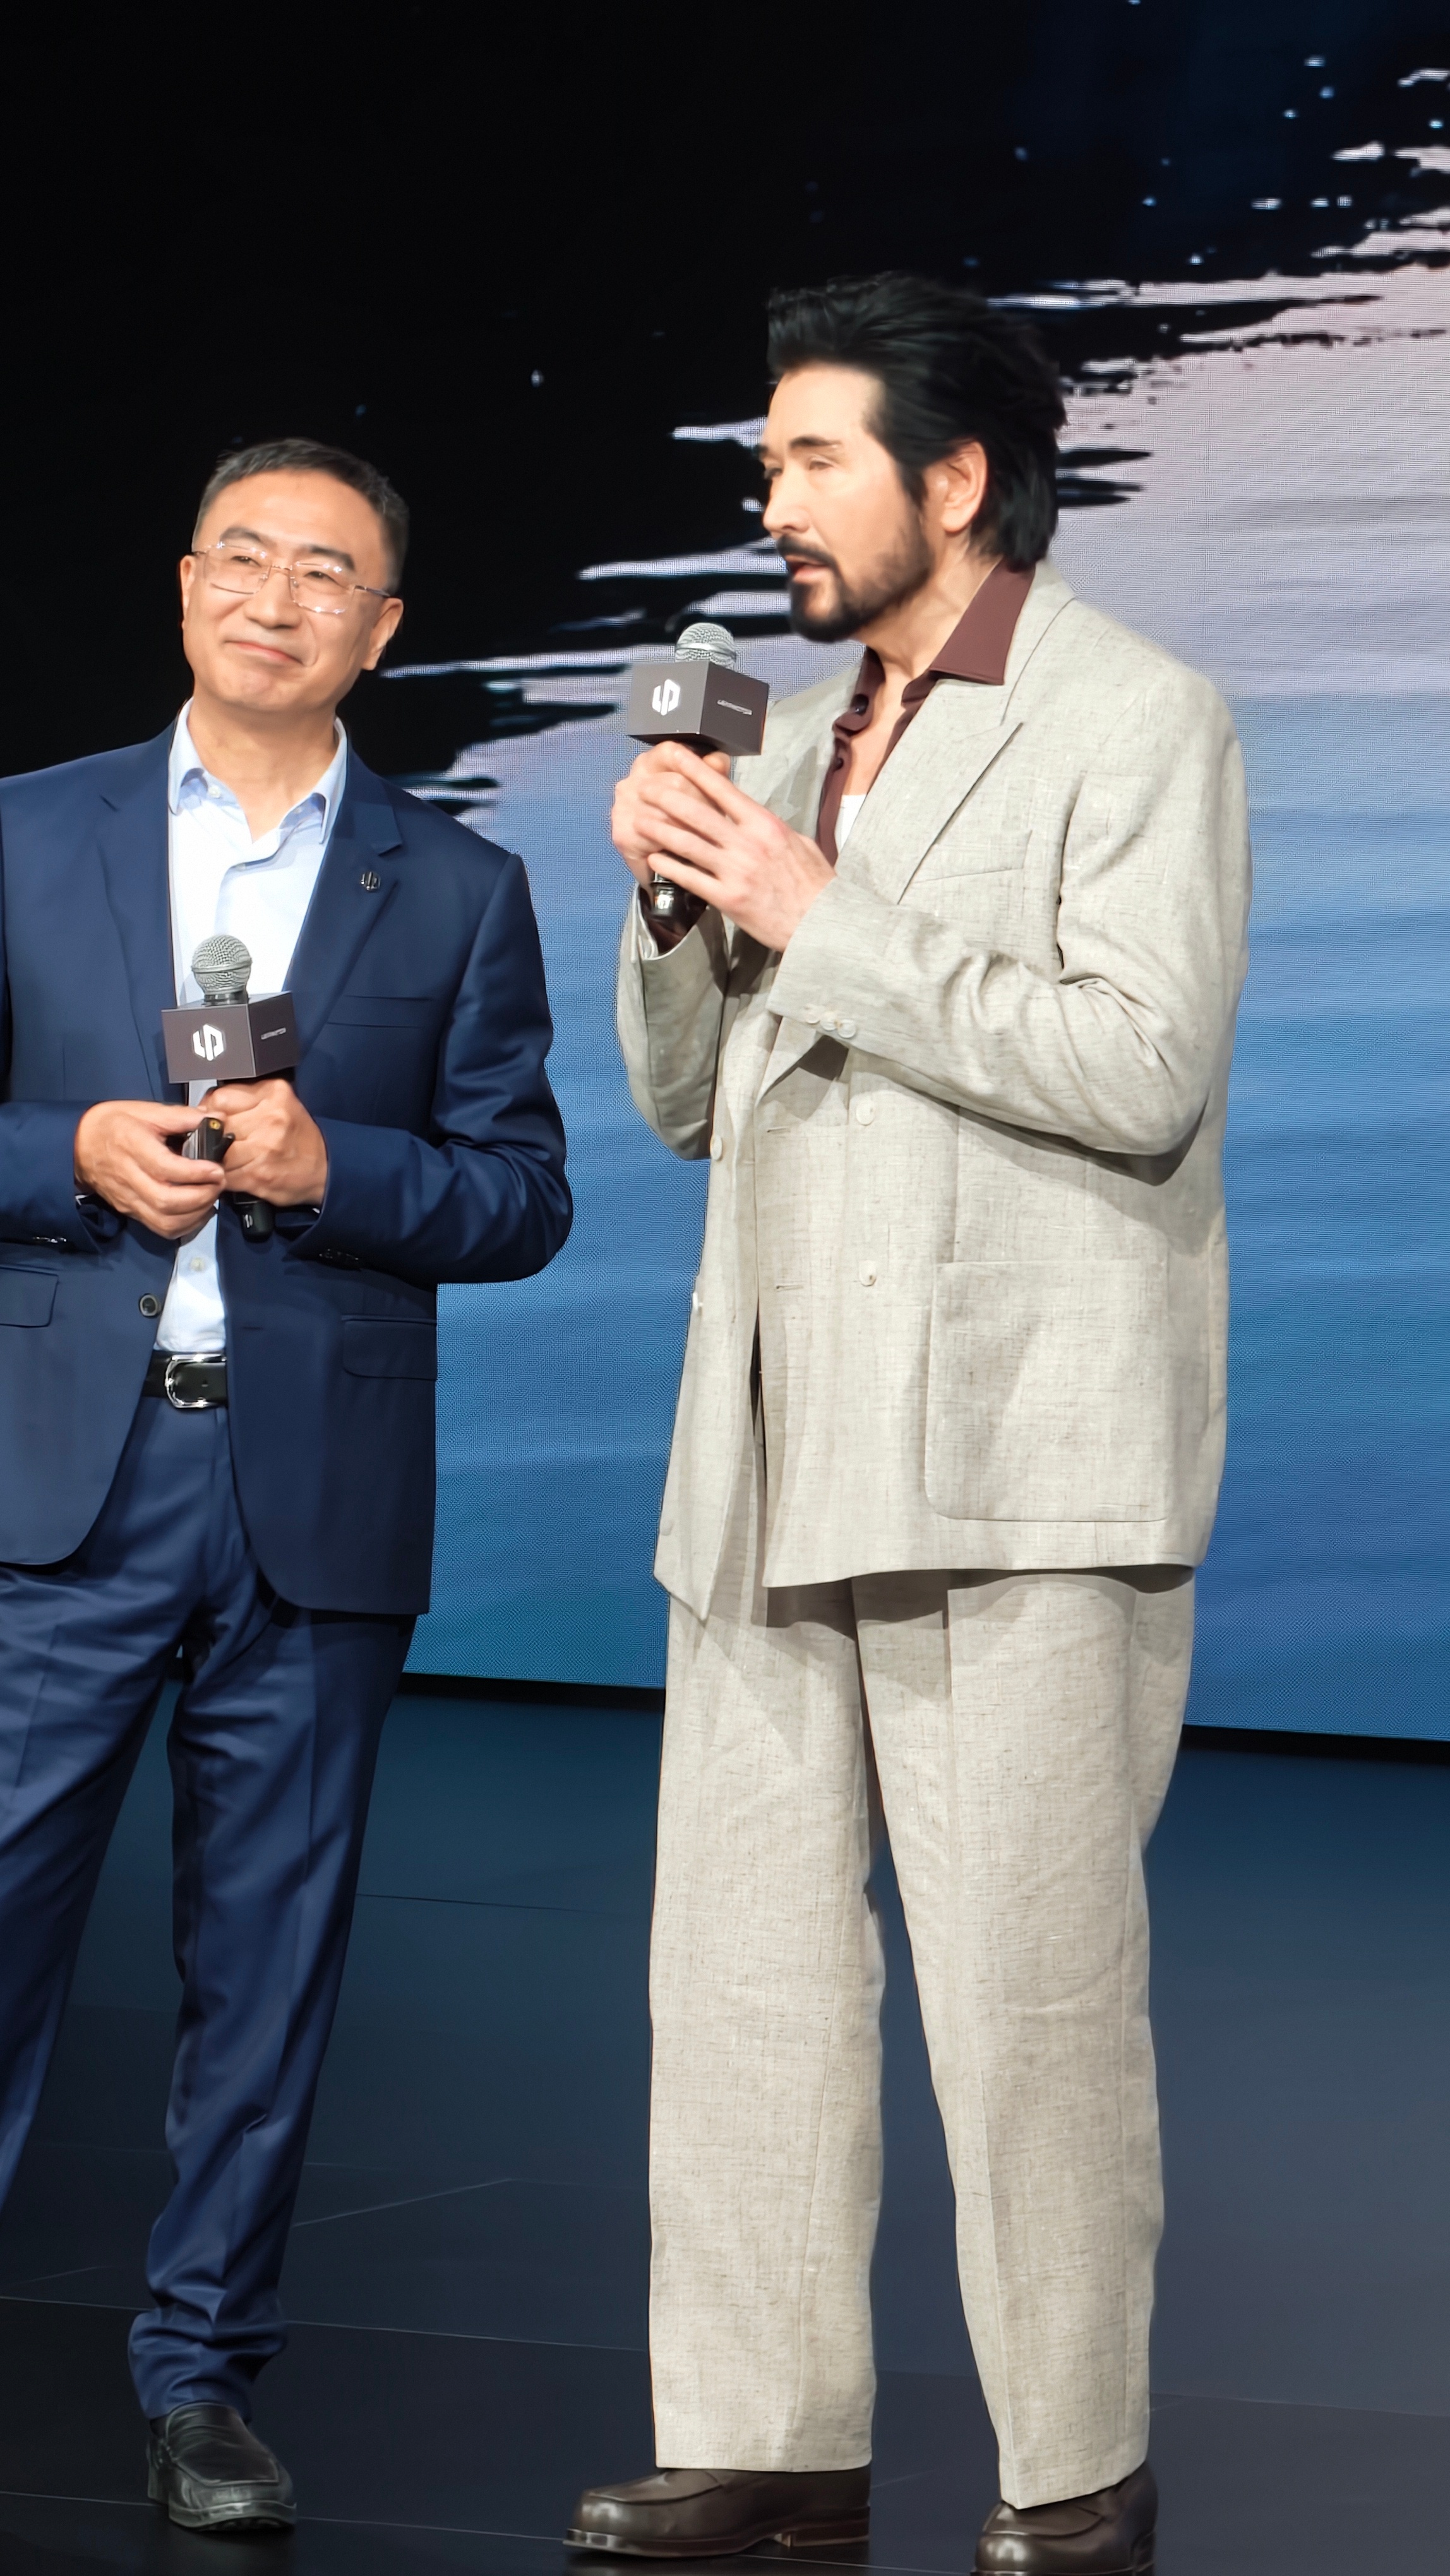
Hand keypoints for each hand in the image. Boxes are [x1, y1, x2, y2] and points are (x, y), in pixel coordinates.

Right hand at [73, 1100, 223, 1239]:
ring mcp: (129, 1199)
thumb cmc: (113, 1124)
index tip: (216, 1169)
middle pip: (167, 1201)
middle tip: (218, 1182)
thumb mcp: (145, 1111)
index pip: (166, 1168)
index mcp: (132, 1146)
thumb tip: (216, 1120)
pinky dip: (185, 1225)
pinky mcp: (130, 1211)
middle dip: (201, 1196)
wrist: (78, 1144)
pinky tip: (197, 1211)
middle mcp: (129, 1178)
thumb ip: (181, 1116)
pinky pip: (160, 1228)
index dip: (196, 1173)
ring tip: (210, 1196)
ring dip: (196, 1214)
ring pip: (165, 1221)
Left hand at [209, 1080, 328, 1206]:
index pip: (220, 1098)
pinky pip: (224, 1174)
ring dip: (218, 1158)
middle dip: (214, 1136)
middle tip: (225, 1141)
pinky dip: (226, 1176)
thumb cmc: (299, 1137)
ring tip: (234, 1158)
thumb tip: (204, 1109)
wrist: (326, 1168)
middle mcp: (271, 1118)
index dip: (211, 1111)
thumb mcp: (278, 1103)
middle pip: (216, 1125)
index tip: (216, 1121)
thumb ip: (244, 1100)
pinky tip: (239, 1172)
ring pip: (216, 1151)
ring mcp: (264, 1148)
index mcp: (273, 1094)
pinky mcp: (259, 1175)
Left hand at [614, 742, 833, 949]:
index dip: (695, 770)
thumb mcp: (799, 843)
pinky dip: (670, 868)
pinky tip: (653, 859)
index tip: (675, 756)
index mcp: (765, 824)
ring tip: (638, 820)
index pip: (724, 790)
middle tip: (645, 788)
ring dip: (659, 830)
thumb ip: (771, 828)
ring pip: (688, 844)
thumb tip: (752, 816)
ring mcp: (736, 871)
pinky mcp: (729, 899)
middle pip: (697, 813)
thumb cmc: (815, 884)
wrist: (823, 923)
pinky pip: (692, 879)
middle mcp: (747, 844)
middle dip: (667, 797)